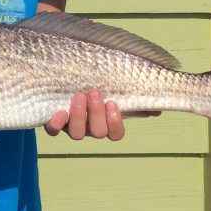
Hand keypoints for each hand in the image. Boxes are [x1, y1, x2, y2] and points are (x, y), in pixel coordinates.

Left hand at [44, 89, 159, 140]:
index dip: (115, 123)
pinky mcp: (54, 122)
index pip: (116, 134)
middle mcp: (90, 128)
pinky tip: (60, 111)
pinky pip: (53, 130)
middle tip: (94, 92)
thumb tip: (157, 110)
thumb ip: (137, 97)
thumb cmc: (97, 83)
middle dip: (97, 113)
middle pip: (97, 133)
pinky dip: (56, 124)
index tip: (113, 104)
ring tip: (79, 95)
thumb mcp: (117, 87)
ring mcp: (72, 126)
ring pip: (77, 134)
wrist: (65, 76)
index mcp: (106, 123)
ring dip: (80, 115)